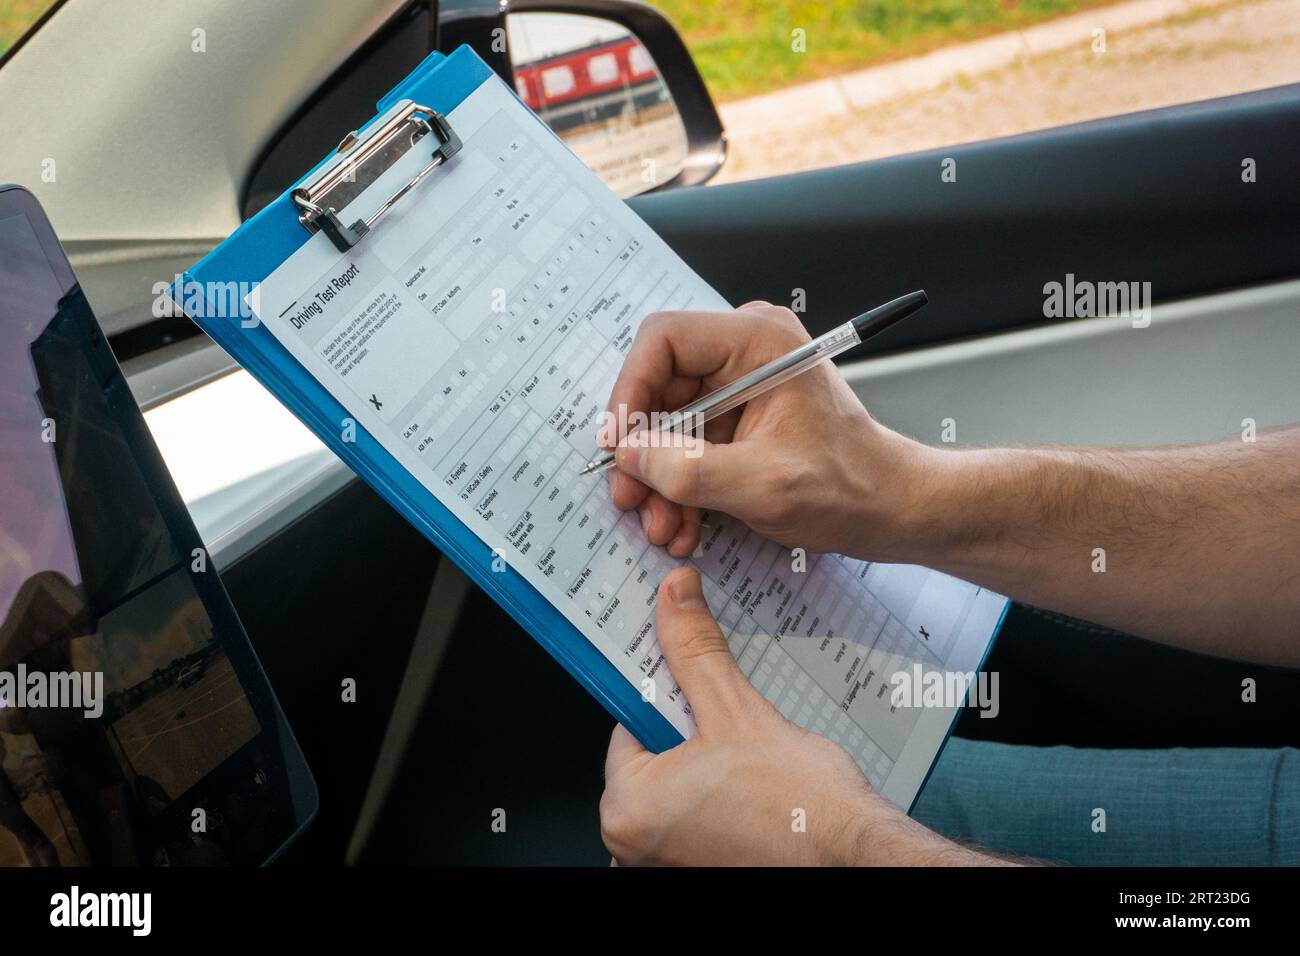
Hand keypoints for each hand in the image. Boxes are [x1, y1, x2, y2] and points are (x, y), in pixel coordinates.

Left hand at [599, 566, 988, 865]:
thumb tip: (673, 599)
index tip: (691, 681)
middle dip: (690, 733)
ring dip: (706, 764)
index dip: (667, 695)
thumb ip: (694, 651)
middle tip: (729, 727)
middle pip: (653, 755)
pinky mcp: (699, 867)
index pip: (628, 723)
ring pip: (678, 785)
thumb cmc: (800, 809)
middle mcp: (635, 846)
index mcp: (627, 808)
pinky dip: (718, 797)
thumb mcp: (736, 710)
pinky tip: (750, 786)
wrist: (855, 856)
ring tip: (744, 759)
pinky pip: (697, 816)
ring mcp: (667, 862)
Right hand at [602, 302, 934, 559]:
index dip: (630, 390)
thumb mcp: (761, 484)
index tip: (619, 444)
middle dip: (644, 451)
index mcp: (758, 341)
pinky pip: (689, 444)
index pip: (663, 341)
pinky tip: (682, 523)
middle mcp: (745, 352)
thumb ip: (687, 469)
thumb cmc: (850, 486)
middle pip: (660, 387)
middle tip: (630, 496)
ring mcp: (741, 385)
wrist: (891, 510)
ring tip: (662, 525)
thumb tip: (629, 456)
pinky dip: (681, 484)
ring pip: (668, 423)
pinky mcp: (739, 418)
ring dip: (660, 478)